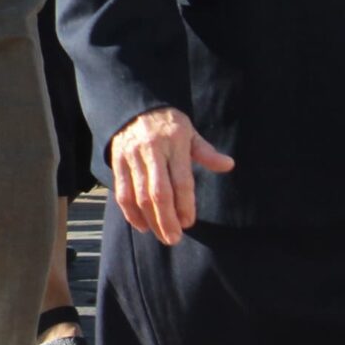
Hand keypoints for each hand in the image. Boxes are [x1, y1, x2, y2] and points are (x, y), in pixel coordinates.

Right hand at [108, 106, 235, 246]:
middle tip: (174, 238)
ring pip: (139, 196)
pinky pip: (122, 192)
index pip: (181, 180)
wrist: (133, 106)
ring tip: (161, 236)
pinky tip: (142, 225)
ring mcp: (131, 156)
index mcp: (174, 143)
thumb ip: (206, 152)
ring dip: (150, 220)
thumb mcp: (189, 132)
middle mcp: (151, 150)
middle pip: (159, 193)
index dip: (185, 205)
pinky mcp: (116, 161)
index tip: (189, 222)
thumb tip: (228, 165)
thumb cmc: (167, 124)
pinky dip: (130, 213)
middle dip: (167, 220)